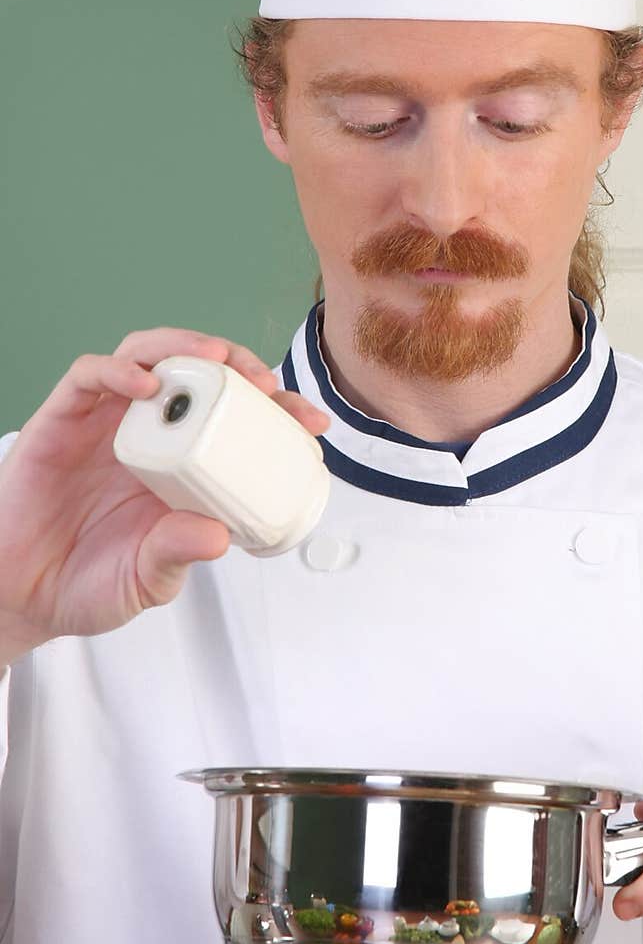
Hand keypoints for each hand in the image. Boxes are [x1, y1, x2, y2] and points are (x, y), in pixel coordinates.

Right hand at [0, 328, 329, 662]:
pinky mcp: (61, 420)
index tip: (312, 422)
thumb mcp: (148, 580)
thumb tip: (217, 536)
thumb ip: (177, 555)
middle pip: (198, 372)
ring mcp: (106, 422)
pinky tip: (143, 385)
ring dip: (184, 348)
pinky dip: (119, 370)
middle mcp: (149, 433)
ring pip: (148, 356)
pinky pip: (89, 376)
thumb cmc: (86, 585)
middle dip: (238, 364)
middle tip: (265, 380)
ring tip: (214, 360)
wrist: (19, 595)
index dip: (276, 410)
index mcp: (181, 466)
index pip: (236, 418)